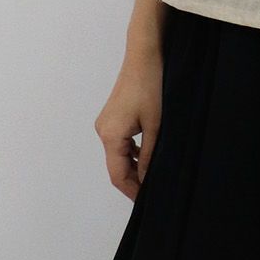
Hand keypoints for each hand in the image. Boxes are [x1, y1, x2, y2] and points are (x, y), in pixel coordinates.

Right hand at [94, 46, 163, 201]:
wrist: (144, 56)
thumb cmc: (151, 86)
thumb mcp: (156, 126)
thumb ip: (151, 156)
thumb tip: (150, 181)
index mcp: (110, 136)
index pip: (118, 175)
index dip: (133, 192)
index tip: (147, 203)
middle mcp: (103, 132)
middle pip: (116, 167)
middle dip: (135, 181)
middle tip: (155, 193)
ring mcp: (106, 124)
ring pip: (119, 156)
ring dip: (135, 167)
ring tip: (154, 177)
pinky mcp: (112, 117)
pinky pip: (120, 143)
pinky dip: (133, 154)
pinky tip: (149, 156)